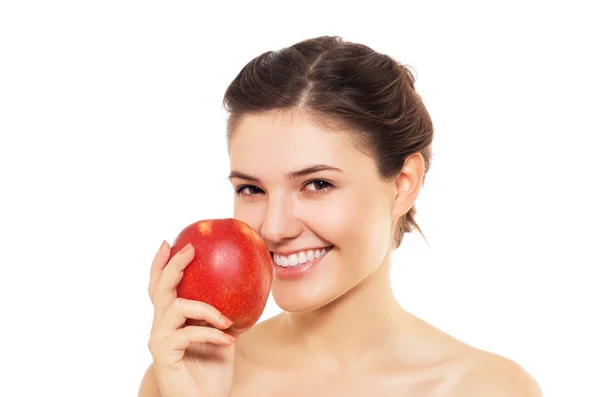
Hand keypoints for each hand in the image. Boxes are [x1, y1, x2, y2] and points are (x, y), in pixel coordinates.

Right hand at [147, 241, 236, 396]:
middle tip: (189, 249)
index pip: (160, 287)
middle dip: (173, 265)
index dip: (161, 264)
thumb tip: (247, 288)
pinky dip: (211, 335)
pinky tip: (230, 340)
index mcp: (171, 320)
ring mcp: (159, 341)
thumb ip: (225, 314)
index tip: (169, 241)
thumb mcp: (223, 336)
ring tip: (226, 319)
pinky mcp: (164, 355)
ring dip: (205, 308)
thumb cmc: (212, 372)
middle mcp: (160, 327)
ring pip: (175, 307)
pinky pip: (188, 333)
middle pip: (160, 289)